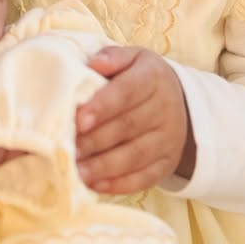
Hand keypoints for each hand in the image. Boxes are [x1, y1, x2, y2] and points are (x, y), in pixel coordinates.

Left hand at [75, 47, 193, 194]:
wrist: (178, 101)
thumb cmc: (140, 78)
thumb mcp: (132, 58)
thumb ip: (111, 58)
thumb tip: (93, 64)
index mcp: (153, 77)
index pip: (127, 92)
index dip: (102, 106)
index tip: (79, 120)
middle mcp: (166, 108)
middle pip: (128, 126)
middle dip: (94, 140)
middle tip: (66, 150)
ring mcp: (169, 138)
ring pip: (135, 155)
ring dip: (103, 166)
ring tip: (76, 171)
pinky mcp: (167, 162)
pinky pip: (144, 177)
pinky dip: (119, 184)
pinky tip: (95, 185)